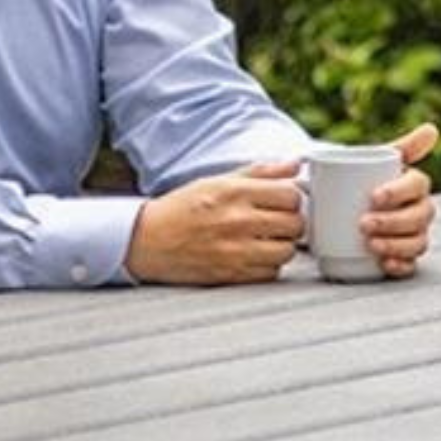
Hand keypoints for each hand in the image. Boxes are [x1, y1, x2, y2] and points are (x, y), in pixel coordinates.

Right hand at [125, 160, 303, 283]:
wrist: (145, 241)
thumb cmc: (183, 209)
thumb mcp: (218, 181)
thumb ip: (261, 173)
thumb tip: (295, 165)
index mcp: (234, 192)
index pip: (291, 195)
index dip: (293, 199)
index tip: (284, 202)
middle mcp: (236, 220)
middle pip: (295, 224)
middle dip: (291, 222)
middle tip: (278, 222)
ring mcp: (234, 250)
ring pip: (287, 251)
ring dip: (281, 246)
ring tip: (267, 240)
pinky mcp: (230, 275)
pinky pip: (270, 273)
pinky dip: (268, 266)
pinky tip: (254, 256)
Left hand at [345, 123, 440, 278]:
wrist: (339, 211)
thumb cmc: (358, 184)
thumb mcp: (369, 162)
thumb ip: (399, 146)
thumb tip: (431, 129)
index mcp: (413, 184)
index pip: (417, 185)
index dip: (399, 191)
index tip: (374, 196)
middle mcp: (418, 209)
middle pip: (419, 216)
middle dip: (394, 222)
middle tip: (364, 224)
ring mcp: (412, 235)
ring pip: (418, 241)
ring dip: (398, 245)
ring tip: (372, 245)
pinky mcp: (402, 257)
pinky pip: (411, 265)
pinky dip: (400, 265)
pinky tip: (385, 264)